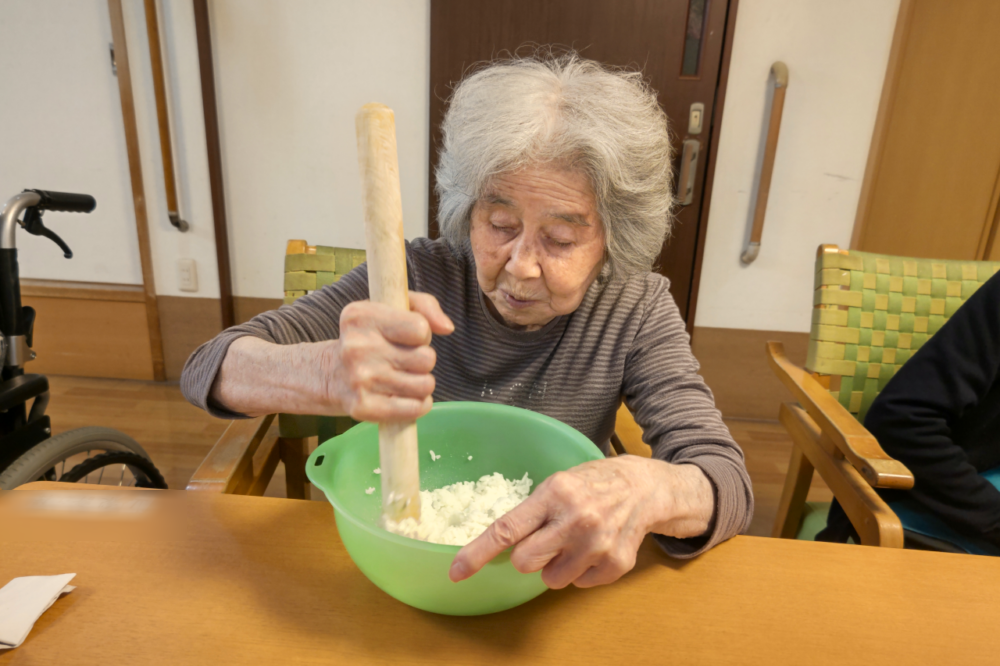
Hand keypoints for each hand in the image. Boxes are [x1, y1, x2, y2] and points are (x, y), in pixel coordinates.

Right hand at [327, 291, 453, 421]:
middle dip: (422, 360)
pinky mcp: (362, 408)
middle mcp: (356, 347)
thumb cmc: (370, 337)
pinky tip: (405, 396)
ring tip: (403, 377)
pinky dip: (419, 404)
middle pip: (426, 359)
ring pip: (425, 385)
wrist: (329, 374)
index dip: (420, 334)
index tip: (405, 337)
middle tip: (403, 360)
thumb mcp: (391, 308)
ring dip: (421, 383)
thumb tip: (447, 328)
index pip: (420, 328)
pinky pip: (415, 408)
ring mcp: (358, 379)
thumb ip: (425, 306)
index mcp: (360, 316)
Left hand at [448, 457, 714, 588]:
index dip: (478, 553)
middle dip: (528, 557)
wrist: (644, 488)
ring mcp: (598, 544)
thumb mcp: (557, 483)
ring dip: (555, 566)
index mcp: (555, 493)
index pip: (507, 529)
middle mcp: (576, 519)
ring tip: (573, 542)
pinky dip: (581, 571)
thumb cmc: (593, 484)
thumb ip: (531, 512)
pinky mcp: (615, 564)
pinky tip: (594, 547)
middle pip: (525, 562)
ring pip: (551, 579)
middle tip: (544, 540)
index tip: (457, 571)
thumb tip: (500, 545)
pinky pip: (579, 584)